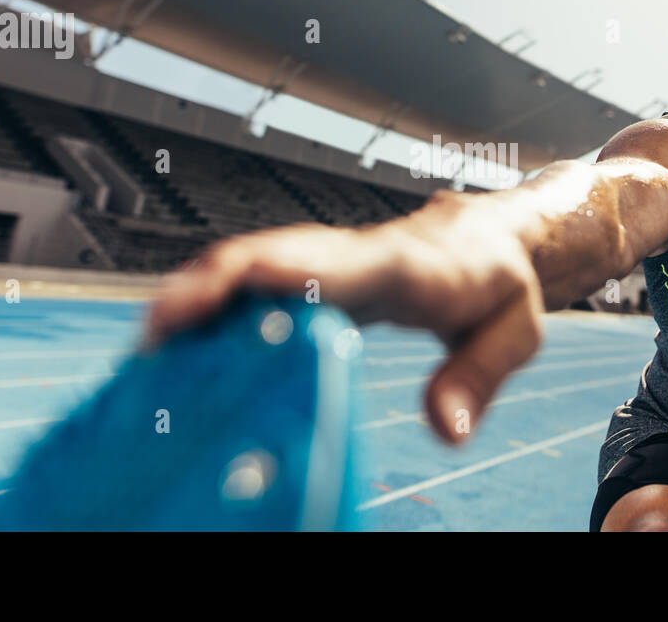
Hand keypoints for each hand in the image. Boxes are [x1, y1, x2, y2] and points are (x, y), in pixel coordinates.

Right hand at [144, 200, 546, 444]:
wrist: (485, 236)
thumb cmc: (496, 283)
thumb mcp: (516, 330)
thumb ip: (481, 375)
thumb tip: (447, 430)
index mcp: (411, 265)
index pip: (348, 264)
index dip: (296, 269)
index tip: (246, 280)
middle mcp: (358, 253)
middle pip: (279, 255)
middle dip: (219, 283)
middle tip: (164, 323)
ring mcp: (329, 258)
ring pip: (255, 260)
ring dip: (202, 290)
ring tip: (151, 338)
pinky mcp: (311, 270)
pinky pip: (255, 277)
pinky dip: (212, 299)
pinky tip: (176, 337)